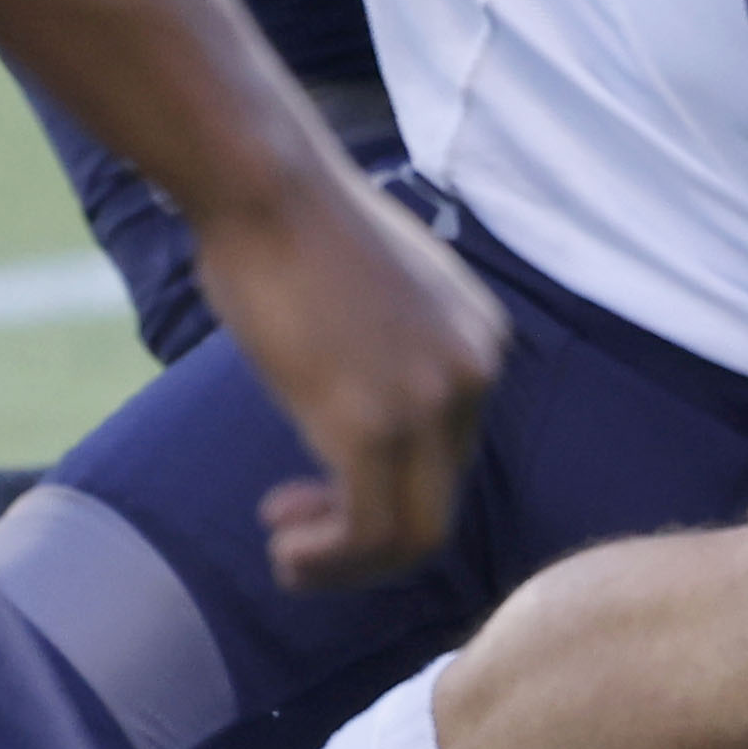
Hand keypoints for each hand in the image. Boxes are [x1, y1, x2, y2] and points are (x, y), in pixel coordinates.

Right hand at [185, 162, 501, 587]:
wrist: (266, 184)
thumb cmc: (288, 226)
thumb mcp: (369, 294)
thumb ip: (383, 351)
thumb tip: (352, 394)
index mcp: (480, 341)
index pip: (449, 454)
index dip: (379, 490)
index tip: (304, 490)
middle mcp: (473, 373)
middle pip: (441, 499)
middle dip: (367, 539)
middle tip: (295, 537)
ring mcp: (430, 401)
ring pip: (414, 534)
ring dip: (348, 564)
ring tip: (290, 556)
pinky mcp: (376, 423)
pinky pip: (373, 531)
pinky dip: (332, 561)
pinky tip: (289, 552)